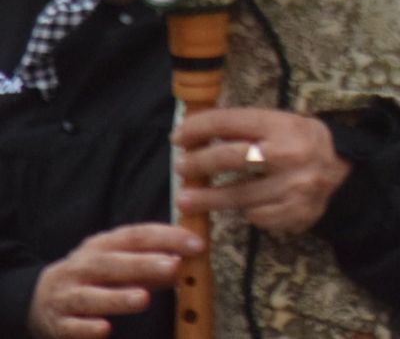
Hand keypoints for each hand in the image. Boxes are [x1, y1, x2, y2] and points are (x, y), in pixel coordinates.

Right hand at [27, 223, 201, 338]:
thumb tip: (188, 261)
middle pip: (112, 263)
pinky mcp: (57, 322)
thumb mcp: (119, 261)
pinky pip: (71, 326)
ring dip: (117, 297)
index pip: (136, 236)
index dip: (166, 238)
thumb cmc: (94, 276)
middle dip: (143, 264)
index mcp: (102, 245)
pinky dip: (87, 329)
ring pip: (90, 295)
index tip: (196, 244)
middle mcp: (82, 266)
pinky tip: (105, 329)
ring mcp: (67, 294)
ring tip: (143, 299)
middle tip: (172, 266)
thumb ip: (153, 261)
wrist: (38, 298)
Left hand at [172, 107, 351, 233]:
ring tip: (186, 200)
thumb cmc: (304, 143)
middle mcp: (289, 154)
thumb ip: (248, 128)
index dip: (200, 128)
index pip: (231, 122)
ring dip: (207, 199)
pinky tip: (242, 207)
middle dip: (198, 163)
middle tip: (181, 167)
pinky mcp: (295, 213)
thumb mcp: (283, 124)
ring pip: (238, 196)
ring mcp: (293, 186)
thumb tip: (198, 132)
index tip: (179, 136)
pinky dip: (246, 212)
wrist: (347, 172)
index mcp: (284, 125)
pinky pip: (258, 216)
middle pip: (229, 158)